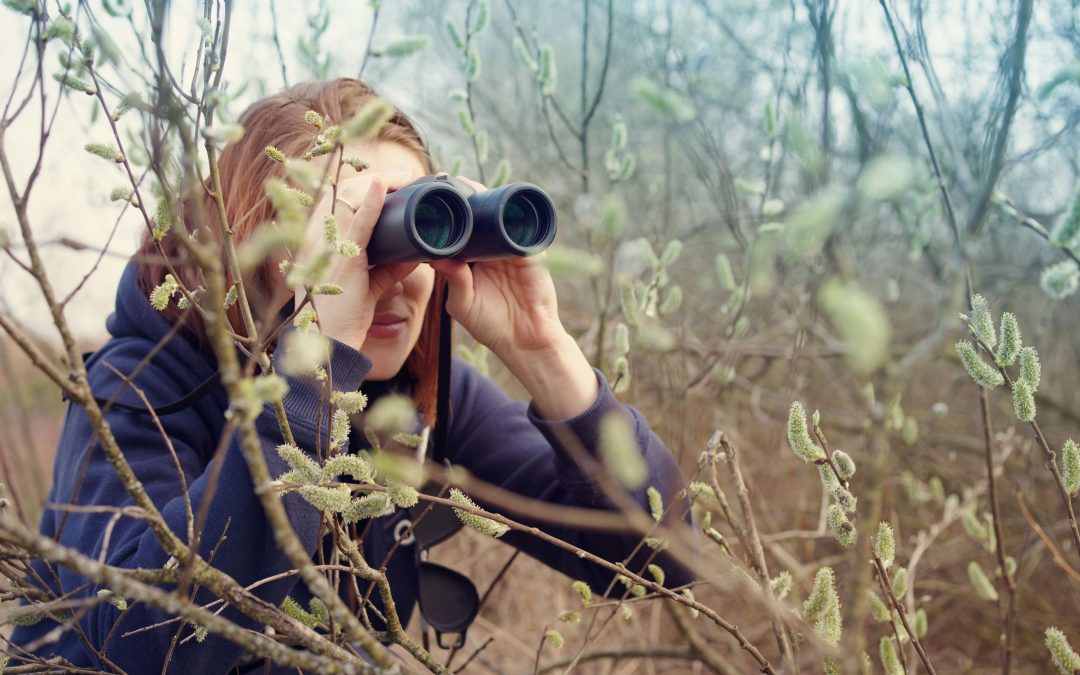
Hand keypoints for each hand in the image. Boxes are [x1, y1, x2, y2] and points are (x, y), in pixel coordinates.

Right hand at [292, 170, 418, 351]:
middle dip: (377, 177)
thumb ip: (389, 267)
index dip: (365, 184)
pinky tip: (382, 184)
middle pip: (345, 191)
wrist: (331, 343)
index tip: (390, 178)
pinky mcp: (342, 259)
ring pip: (350, 198)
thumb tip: (416, 253)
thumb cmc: (344, 315)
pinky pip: (357, 224)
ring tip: (404, 174)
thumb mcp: (369, 284)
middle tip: (406, 174)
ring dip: (380, 182)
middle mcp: (318, 236)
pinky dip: (371, 202)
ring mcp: (327, 245)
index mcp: (319, 239)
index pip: (340, 198)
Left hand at [428, 177, 598, 418]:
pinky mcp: (530, 251)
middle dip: (463, 199)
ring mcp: (510, 248)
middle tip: (444, 181)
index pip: (456, 231)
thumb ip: (454, 282)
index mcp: (469, 260)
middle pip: (476, 217)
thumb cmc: (492, 326)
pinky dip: (512, 216)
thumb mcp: (464, 305)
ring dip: (486, 200)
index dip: (443, 217)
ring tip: (468, 187)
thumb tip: (436, 258)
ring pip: (498, 216)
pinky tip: (499, 204)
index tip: (426, 200)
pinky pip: (522, 228)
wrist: (526, 340)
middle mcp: (488, 250)